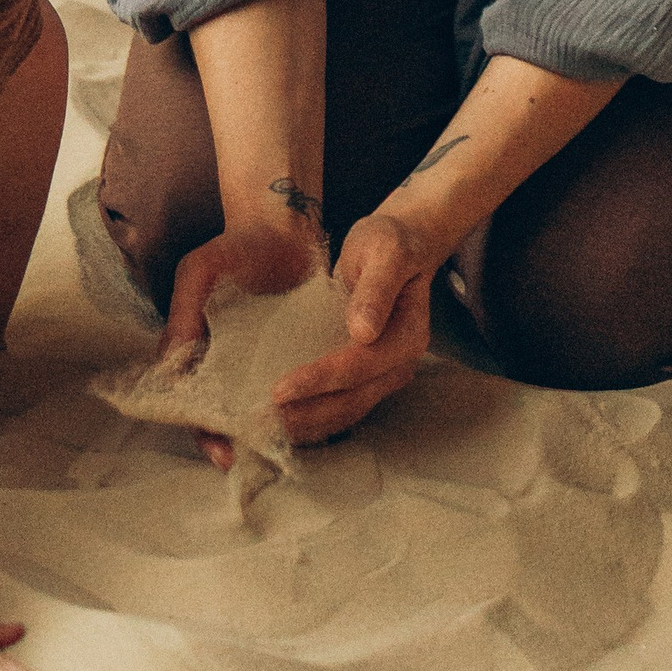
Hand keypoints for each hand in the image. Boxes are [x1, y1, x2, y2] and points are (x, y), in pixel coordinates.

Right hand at [161, 216, 331, 470]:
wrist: (283, 227)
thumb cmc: (235, 247)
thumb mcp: (200, 272)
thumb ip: (183, 314)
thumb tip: (169, 371)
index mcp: (198, 353)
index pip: (195, 406)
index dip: (206, 432)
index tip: (222, 451)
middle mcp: (229, 366)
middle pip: (230, 419)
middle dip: (240, 443)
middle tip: (258, 456)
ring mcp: (264, 364)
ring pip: (264, 412)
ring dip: (272, 431)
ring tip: (286, 444)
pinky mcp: (297, 357)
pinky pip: (297, 391)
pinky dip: (303, 408)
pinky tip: (316, 419)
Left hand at [266, 210, 435, 445]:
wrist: (398, 244)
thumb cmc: (389, 241)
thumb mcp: (384, 251)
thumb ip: (376, 289)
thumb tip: (362, 332)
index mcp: (408, 335)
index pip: (359, 366)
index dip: (320, 380)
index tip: (280, 390)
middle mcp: (399, 363)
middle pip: (352, 399)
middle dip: (307, 413)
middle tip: (263, 421)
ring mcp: (384, 373)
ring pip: (347, 410)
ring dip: (308, 423)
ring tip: (266, 428)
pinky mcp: (367, 375)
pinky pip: (342, 405)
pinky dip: (314, 417)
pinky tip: (284, 422)